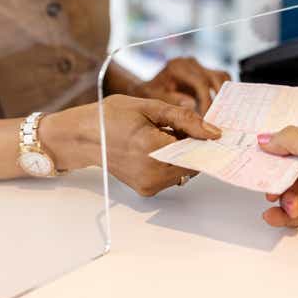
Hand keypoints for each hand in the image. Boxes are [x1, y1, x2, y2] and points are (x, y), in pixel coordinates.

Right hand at [39, 95, 221, 195]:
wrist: (83, 136)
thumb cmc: (110, 117)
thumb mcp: (150, 107)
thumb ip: (186, 119)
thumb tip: (213, 132)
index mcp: (152, 150)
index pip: (197, 150)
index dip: (206, 139)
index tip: (215, 130)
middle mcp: (151, 174)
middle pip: (193, 162)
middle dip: (194, 145)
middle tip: (186, 127)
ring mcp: (149, 185)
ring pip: (184, 170)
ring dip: (183, 154)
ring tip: (165, 135)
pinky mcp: (146, 190)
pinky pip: (172, 176)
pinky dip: (172, 162)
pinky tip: (158, 147)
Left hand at [132, 58, 229, 114]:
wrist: (149, 86)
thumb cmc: (150, 92)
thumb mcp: (155, 97)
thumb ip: (172, 100)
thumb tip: (191, 105)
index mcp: (177, 67)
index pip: (200, 83)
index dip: (206, 101)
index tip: (208, 118)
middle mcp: (189, 63)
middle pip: (214, 77)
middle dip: (219, 98)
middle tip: (219, 117)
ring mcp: (198, 65)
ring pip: (221, 76)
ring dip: (224, 94)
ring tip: (223, 112)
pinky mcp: (204, 71)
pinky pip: (220, 78)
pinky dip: (222, 91)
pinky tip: (221, 106)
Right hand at [258, 126, 297, 247]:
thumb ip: (291, 140)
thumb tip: (266, 137)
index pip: (296, 140)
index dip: (277, 146)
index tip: (256, 152)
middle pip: (289, 168)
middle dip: (276, 176)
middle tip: (266, 183)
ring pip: (291, 190)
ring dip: (284, 197)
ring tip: (288, 204)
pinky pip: (296, 212)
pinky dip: (283, 214)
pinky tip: (273, 216)